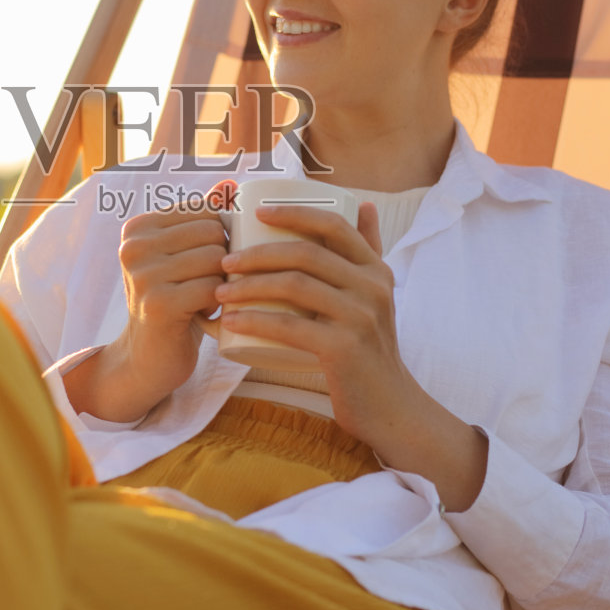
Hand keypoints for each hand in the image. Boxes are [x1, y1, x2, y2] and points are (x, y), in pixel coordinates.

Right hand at [63, 181, 234, 422]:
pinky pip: (212, 289)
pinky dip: (220, 304)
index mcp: (138, 227)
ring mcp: (142, 274)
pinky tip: (210, 315)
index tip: (208, 265)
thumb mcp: (183, 256)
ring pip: (216, 259)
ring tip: (210, 300)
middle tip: (213, 286)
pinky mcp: (158, 303)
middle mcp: (134, 246)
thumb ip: (201, 218)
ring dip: (224, 284)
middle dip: (225, 261)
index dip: (221, 237)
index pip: (205, 210)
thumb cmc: (174, 302)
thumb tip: (229, 184)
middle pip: (213, 232)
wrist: (149, 358)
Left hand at [213, 200, 419, 440]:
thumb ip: (370, 252)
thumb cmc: (369, 348)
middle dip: (258, 253)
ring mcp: (360, 317)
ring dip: (250, 285)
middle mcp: (372, 287)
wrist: (387, 405)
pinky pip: (291, 326)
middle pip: (306, 253)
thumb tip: (365, 204)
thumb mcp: (376, 294)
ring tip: (221, 291)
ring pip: (295, 285)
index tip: (256, 212)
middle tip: (226, 261)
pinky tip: (232, 321)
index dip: (294, 212)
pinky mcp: (345, 348)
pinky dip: (255, 321)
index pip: (334, 224)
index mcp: (376, 269)